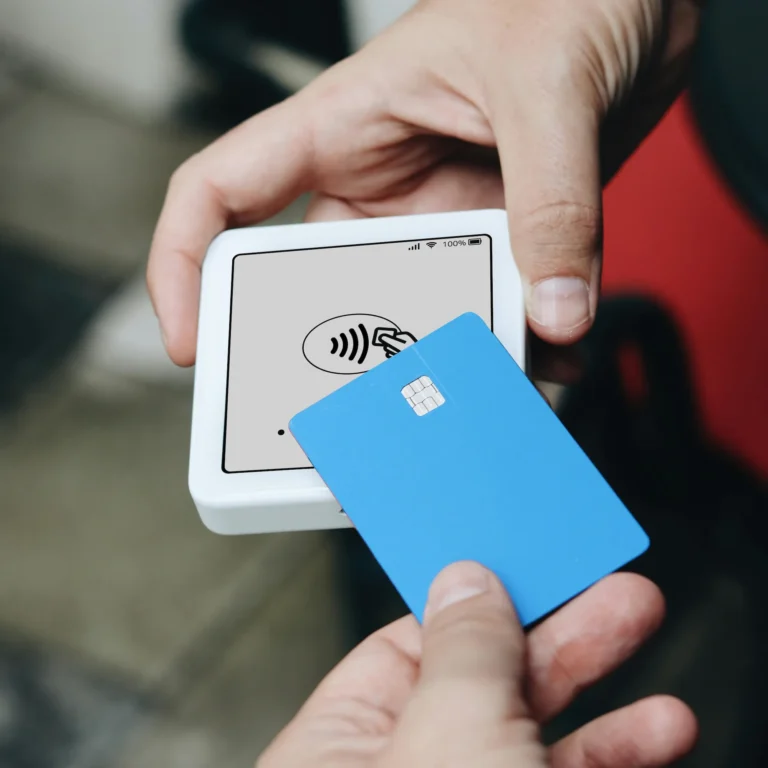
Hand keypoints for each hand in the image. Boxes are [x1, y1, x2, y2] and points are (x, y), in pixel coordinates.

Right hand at [148, 0, 701, 366]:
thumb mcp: (545, 85)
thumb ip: (550, 201)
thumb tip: (552, 312)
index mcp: (342, 125)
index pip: (221, 192)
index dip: (185, 266)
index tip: (193, 343)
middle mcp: (379, 182)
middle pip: (319, 287)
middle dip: (335, 353)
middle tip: (361, 410)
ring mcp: (438, 215)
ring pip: (418, 313)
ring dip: (453, 356)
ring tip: (493, 385)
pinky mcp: (496, 235)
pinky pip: (492, 306)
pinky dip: (522, 341)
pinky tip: (556, 355)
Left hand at [258, 562, 696, 766]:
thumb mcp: (449, 743)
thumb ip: (459, 654)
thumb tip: (465, 579)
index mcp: (340, 751)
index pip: (407, 643)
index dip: (472, 595)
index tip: (526, 559)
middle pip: (481, 681)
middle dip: (557, 631)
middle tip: (616, 591)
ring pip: (531, 736)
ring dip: (600, 694)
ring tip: (650, 644)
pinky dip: (613, 757)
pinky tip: (655, 736)